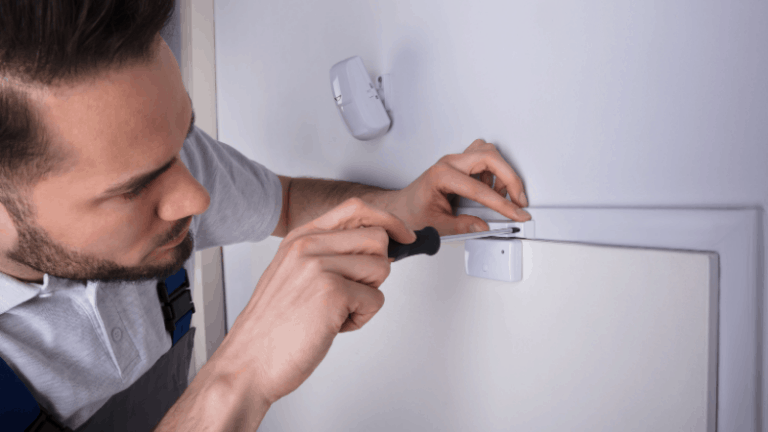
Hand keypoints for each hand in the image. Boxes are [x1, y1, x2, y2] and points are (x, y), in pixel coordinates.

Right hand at [207, 197, 415, 406]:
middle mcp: (308, 246)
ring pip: (381, 268)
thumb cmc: (274, 326)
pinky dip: (360, 319)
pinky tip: (333, 326)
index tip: (404, 235)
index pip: (356, 209)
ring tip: (336, 312)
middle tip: (351, 293)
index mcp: (300, 238)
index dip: (387, 220)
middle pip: (377, 238)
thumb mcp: (294, 274)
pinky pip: (376, 299)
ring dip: (367, 296)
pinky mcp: (332, 292)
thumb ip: (327, 253)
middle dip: (376, 269)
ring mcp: (319, 266)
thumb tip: (377, 244)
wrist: (249, 362)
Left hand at [385, 139, 530, 235]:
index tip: (516, 213)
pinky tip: (491, 189)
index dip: (503, 204)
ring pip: (488, 153)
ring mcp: (454, 161)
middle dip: (509, 178)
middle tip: (519, 200)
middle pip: (489, 157)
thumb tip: (483, 226)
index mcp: (441, 176)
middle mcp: (449, 163)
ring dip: (502, 172)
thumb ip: (462, 227)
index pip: (480, 189)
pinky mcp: (459, 164)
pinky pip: (483, 157)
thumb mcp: (436, 226)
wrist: (400, 207)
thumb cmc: (411, 213)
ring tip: (502, 196)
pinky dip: (494, 171)